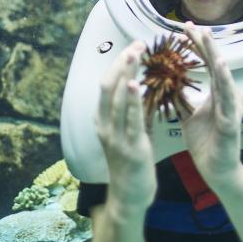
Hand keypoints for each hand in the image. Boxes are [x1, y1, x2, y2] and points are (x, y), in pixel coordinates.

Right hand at [96, 40, 156, 211]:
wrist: (129, 197)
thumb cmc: (130, 163)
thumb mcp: (126, 132)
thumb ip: (130, 111)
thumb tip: (138, 87)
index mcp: (103, 120)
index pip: (107, 83)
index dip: (118, 63)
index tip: (133, 46)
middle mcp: (105, 125)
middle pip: (108, 85)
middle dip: (122, 62)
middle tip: (137, 44)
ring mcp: (115, 136)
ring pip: (116, 97)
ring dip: (126, 73)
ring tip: (136, 53)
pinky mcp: (129, 147)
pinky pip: (129, 119)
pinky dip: (131, 99)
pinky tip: (135, 83)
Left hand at [176, 23, 242, 190]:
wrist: (215, 170)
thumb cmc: (206, 141)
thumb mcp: (188, 114)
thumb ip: (182, 96)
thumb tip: (166, 80)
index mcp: (216, 92)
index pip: (206, 62)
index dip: (196, 45)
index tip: (184, 29)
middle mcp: (227, 94)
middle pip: (215, 63)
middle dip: (204, 44)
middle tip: (192, 25)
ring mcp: (231, 106)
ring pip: (224, 76)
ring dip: (215, 56)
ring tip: (207, 38)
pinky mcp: (231, 121)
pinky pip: (228, 98)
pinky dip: (224, 81)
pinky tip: (219, 66)